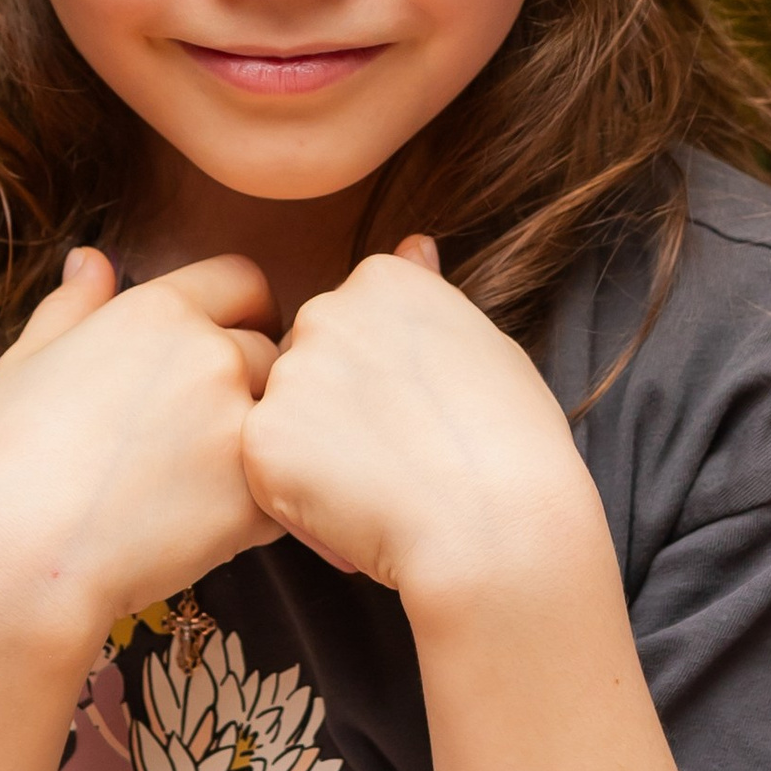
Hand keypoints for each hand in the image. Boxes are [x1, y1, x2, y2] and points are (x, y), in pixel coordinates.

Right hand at [0, 248, 282, 643]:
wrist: (16, 557)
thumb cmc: (6, 459)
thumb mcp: (27, 360)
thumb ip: (73, 304)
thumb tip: (92, 261)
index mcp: (159, 312)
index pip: (242, 281)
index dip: (239, 308)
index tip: (227, 336)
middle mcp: (212, 357)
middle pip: (270, 350)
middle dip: (249, 376)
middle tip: (207, 419)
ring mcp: (239, 428)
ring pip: (282, 417)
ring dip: (259, 435)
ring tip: (206, 472)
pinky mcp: (254, 500)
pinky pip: (282, 487)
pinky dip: (258, 503)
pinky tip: (208, 520)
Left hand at [241, 239, 595, 601]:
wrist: (493, 524)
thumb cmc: (511, 443)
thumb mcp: (487, 344)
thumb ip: (431, 296)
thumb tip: (413, 246)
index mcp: (381, 280)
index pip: (354, 319)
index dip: (383, 378)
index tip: (417, 412)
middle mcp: (323, 312)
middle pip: (311, 359)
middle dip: (338, 405)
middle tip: (395, 455)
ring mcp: (288, 375)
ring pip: (286, 413)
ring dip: (315, 449)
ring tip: (379, 486)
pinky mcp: (259, 439)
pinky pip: (267, 467)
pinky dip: (298, 494)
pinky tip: (354, 509)